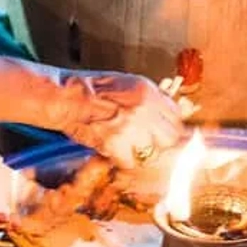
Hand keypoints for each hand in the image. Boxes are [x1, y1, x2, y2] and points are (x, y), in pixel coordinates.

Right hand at [50, 73, 185, 168]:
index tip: (162, 132)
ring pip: (151, 153)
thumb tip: (171, 114)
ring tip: (127, 145)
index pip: (176, 118)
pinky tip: (114, 150)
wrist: (69, 98)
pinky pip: (130, 162)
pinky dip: (122, 160)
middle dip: (160, 142)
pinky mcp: (115, 143)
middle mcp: (143, 109)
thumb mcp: (130, 84)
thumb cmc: (95, 90)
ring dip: (140, 153)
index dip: (169, 127)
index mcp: (148, 93)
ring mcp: (130, 127)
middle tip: (146, 141)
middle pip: (170, 138)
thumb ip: (153, 99)